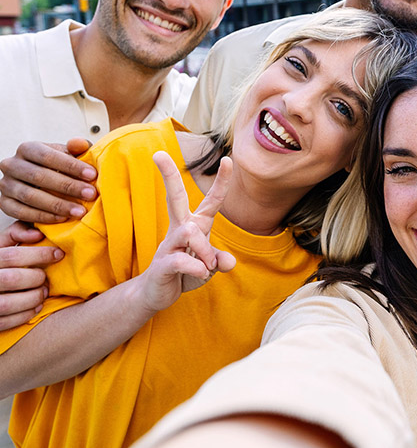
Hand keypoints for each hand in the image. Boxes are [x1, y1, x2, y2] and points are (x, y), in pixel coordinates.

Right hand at [0, 138, 96, 223]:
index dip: (70, 165)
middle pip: (39, 176)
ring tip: (79, 211)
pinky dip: (43, 217)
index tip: (92, 175)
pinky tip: (62, 219)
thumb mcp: (67, 155)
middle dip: (68, 186)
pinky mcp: (5, 203)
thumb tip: (80, 144)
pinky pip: (22, 212)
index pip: (47, 155)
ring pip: (30, 196)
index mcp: (27, 149)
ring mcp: (6, 185)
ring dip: (57, 205)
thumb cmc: (56, 167)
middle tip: (90, 194)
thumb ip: (76, 149)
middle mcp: (12, 165)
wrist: (41, 183)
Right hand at [0, 222, 60, 329]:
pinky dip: (27, 313)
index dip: (39, 254)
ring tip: (42, 292)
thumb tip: (38, 234)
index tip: (58, 254)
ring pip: (10, 303)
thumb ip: (15, 234)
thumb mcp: (0, 246)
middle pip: (13, 279)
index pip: (13, 255)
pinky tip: (35, 306)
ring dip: (33, 297)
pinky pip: (8, 321)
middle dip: (36, 278)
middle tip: (46, 278)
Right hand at [134, 153, 235, 314]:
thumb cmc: (183, 273)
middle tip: (158, 153)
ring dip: (204, 250)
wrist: (155, 294)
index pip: (211, 201)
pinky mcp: (162, 264)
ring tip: (207, 266)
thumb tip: (229, 260)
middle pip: (175, 197)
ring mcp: (168, 245)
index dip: (221, 181)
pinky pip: (181, 259)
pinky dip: (196, 268)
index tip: (227, 159)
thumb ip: (219, 260)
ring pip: (189, 232)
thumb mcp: (208, 266)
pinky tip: (200, 273)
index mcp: (194, 226)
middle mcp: (180, 229)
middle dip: (168, 176)